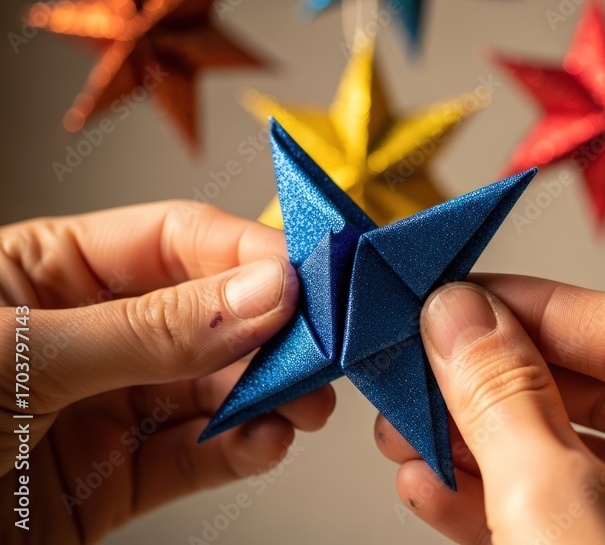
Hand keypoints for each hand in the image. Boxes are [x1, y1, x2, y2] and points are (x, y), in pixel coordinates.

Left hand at [0, 202, 334, 543]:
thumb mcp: (17, 357)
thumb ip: (148, 330)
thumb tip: (262, 293)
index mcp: (48, 270)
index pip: (175, 241)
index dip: (247, 254)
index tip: (308, 280)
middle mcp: (86, 335)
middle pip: (207, 316)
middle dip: (270, 332)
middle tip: (323, 348)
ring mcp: (102, 410)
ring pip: (211, 390)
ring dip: (266, 394)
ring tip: (304, 403)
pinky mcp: (110, 484)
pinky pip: (192, 458)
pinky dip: (239, 450)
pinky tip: (266, 440)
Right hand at [375, 275, 604, 543]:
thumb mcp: (556, 511)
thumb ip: (502, 398)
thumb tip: (457, 315)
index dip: (533, 307)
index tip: (456, 297)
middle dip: (498, 383)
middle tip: (421, 364)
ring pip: (586, 459)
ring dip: (489, 444)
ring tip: (409, 430)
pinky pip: (583, 517)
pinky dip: (507, 501)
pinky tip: (436, 487)